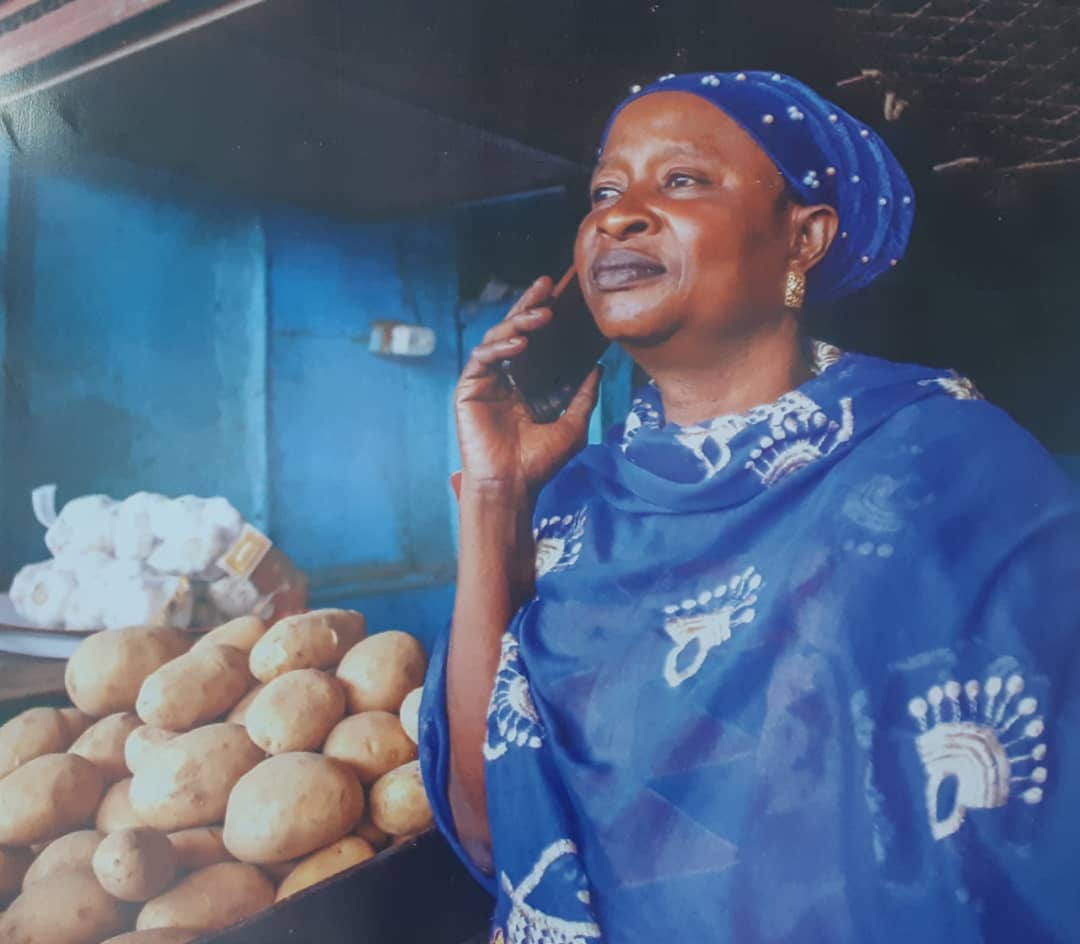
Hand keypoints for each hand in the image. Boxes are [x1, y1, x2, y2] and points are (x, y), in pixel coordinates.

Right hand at [454, 275, 601, 498]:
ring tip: (541, 315)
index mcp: (524, 384)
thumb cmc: (540, 462)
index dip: (543, 316)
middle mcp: (503, 379)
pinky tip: (518, 343)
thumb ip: (583, 396)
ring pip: (496, 339)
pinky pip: (482, 358)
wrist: (514, 486)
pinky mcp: (468, 389)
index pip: (534, 341)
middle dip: (528, 306)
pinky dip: (499, 347)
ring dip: (518, 322)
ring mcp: (484, 382)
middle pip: (513, 331)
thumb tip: (598, 368)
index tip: (560, 295)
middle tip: (545, 285)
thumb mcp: (573, 425)